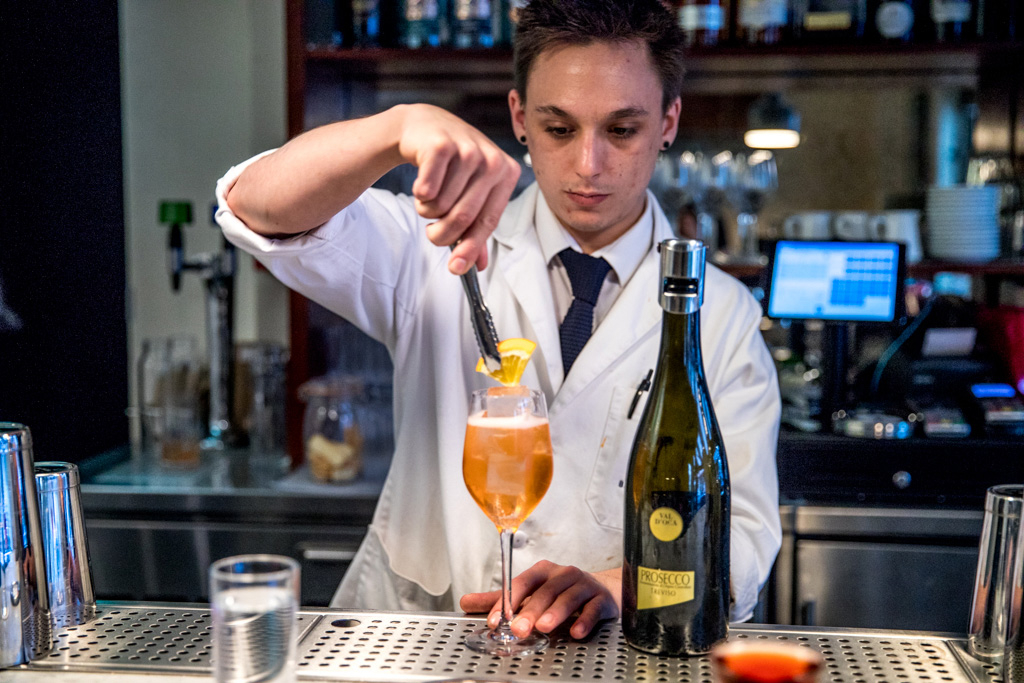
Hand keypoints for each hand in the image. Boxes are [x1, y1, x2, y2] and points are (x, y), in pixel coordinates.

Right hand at [396, 104, 520, 273]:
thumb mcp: (470, 192)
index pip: (489, 221)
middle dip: (442, 235)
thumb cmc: (452, 165)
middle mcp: (492, 160)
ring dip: (428, 210)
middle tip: (433, 233)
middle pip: (463, 217)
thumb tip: (476, 266)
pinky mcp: (441, 145)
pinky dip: (418, 194)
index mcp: (507, 173)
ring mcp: (468, 150)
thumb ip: (475, 229)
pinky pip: (426, 190)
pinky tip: (422, 182)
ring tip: (429, 195)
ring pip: (441, 206)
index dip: (470, 248)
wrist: (424, 128)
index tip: (456, 268)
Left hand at [459, 561, 621, 639]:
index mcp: (542, 572)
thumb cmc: (560, 591)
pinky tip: (576, 632)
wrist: (600, 591)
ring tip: (544, 628)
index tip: (494, 620)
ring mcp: (583, 585)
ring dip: (555, 613)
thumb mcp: (529, 592)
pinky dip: (584, 620)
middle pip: (545, 591)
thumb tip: (466, 601)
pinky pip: (593, 608)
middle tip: (518, 629)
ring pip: (568, 597)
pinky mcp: (600, 599)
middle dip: (530, 611)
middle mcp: (562, 575)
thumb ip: (499, 599)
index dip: (507, 601)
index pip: (521, 584)